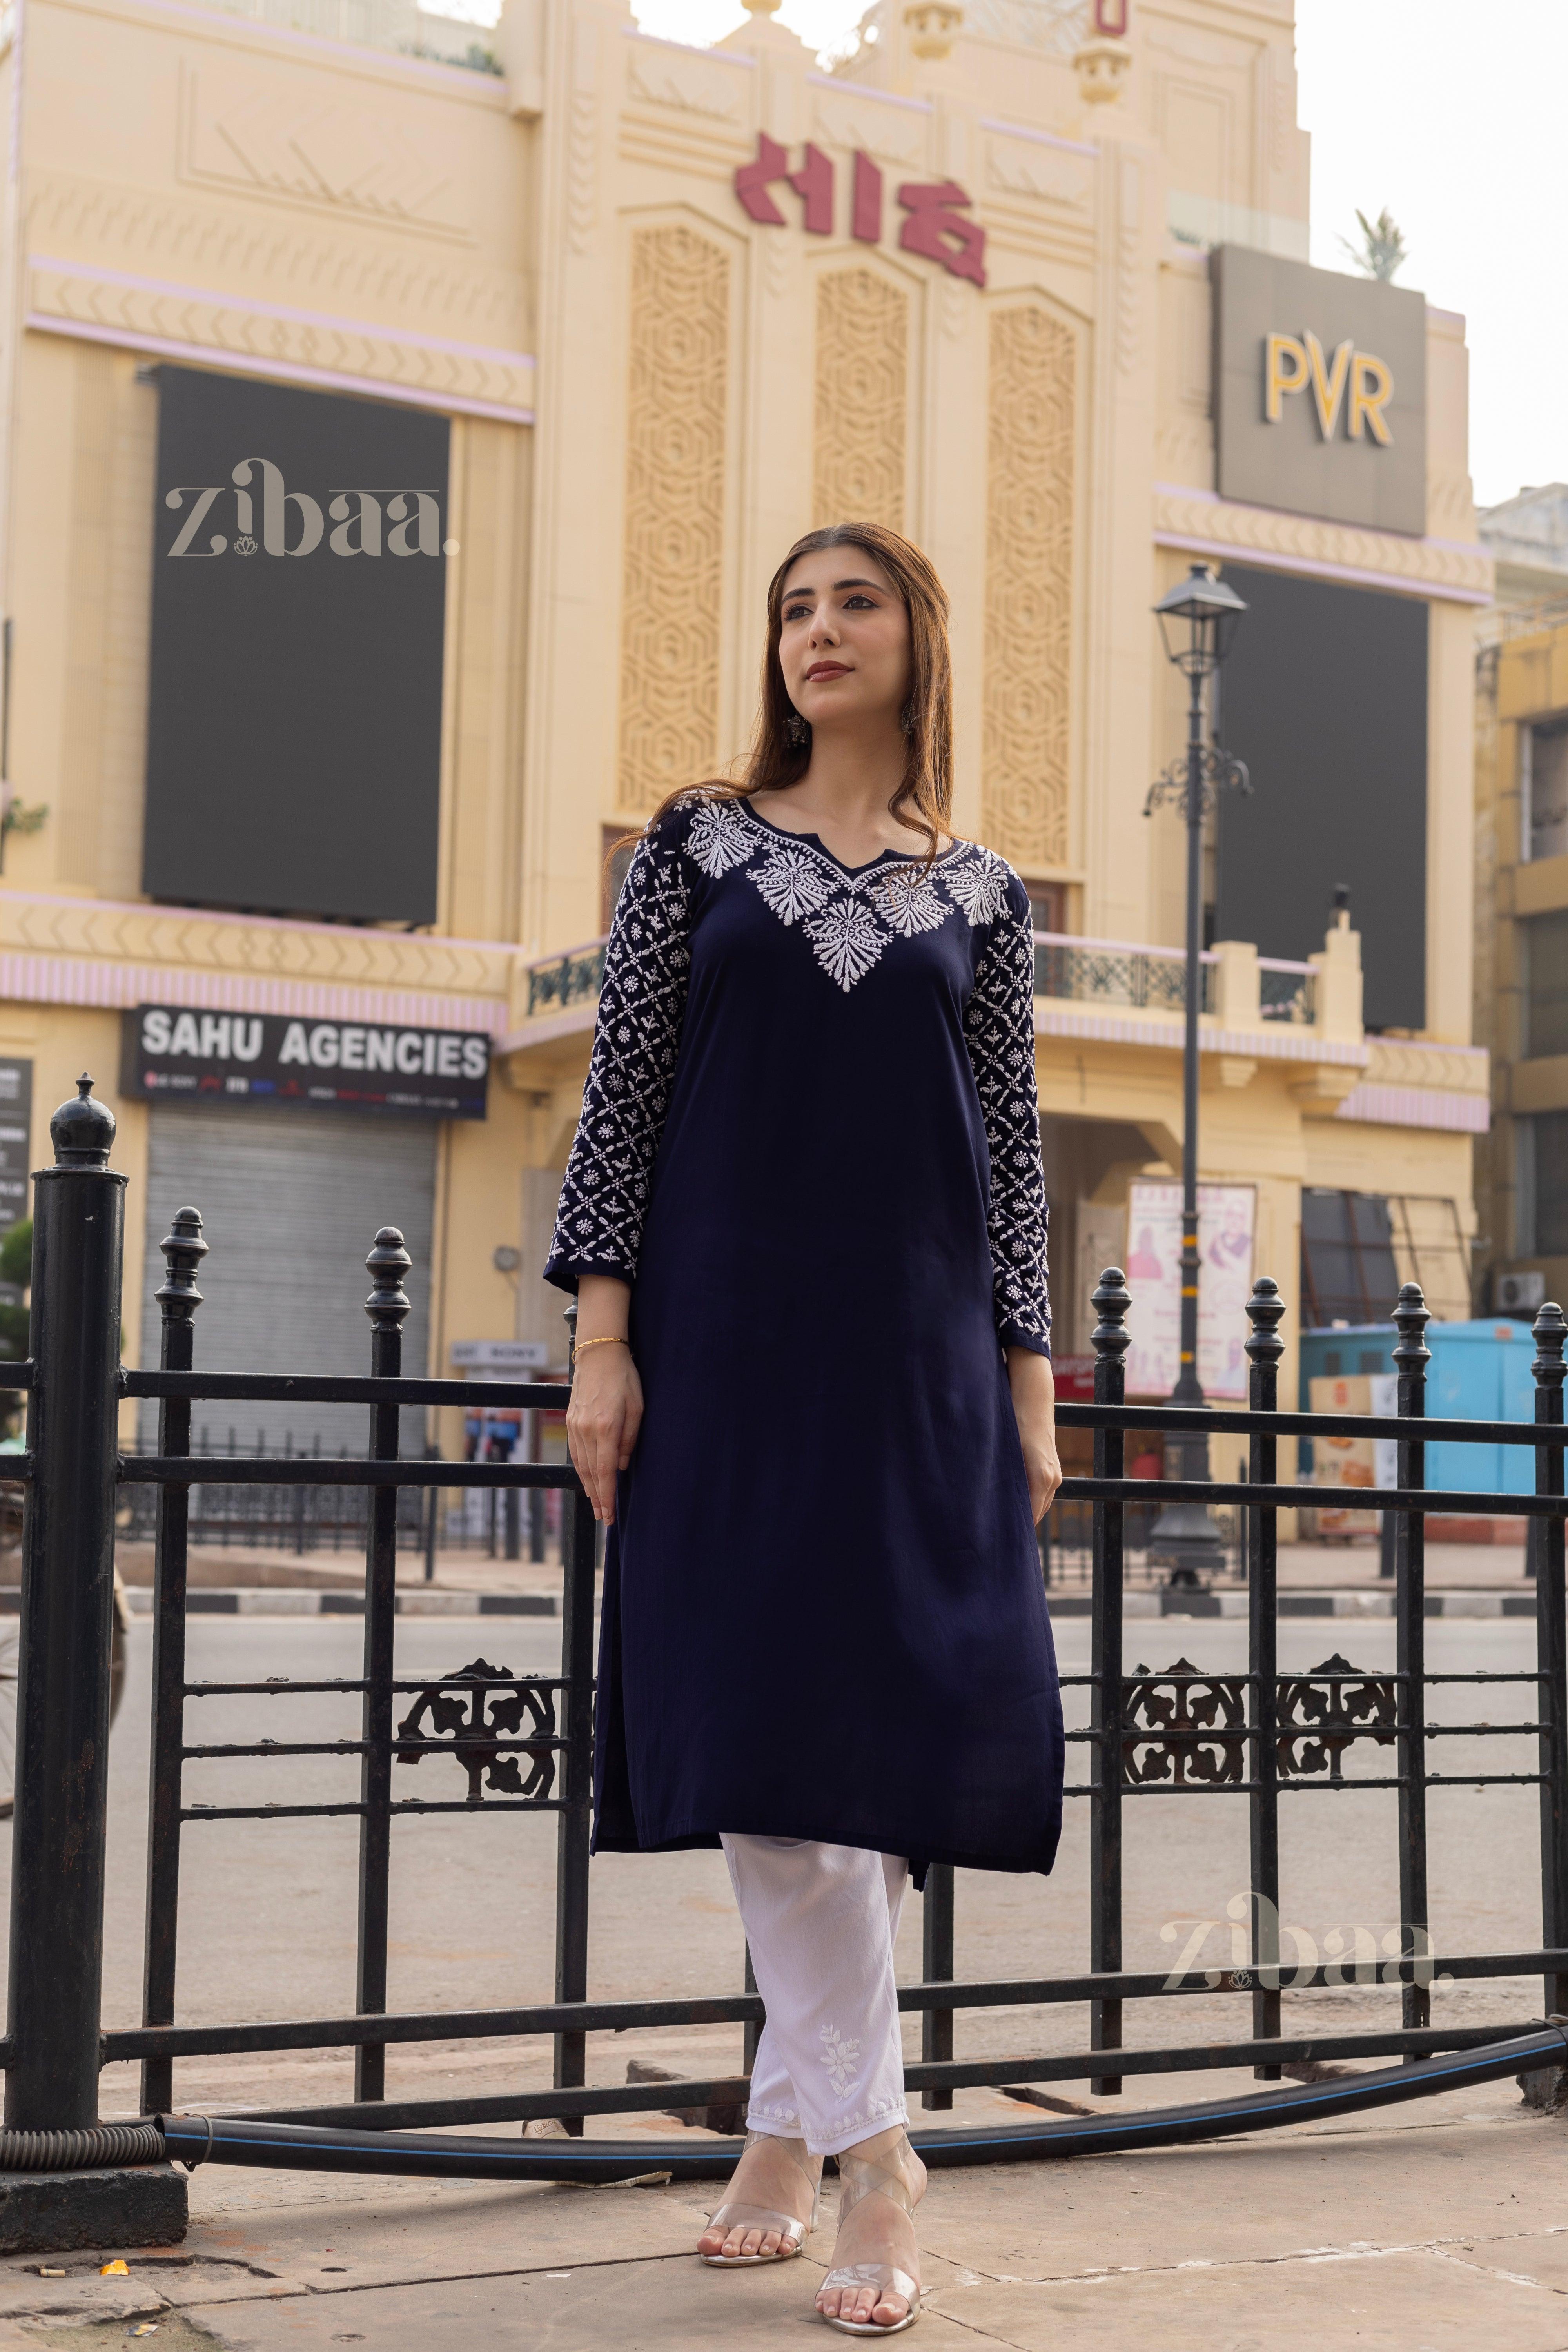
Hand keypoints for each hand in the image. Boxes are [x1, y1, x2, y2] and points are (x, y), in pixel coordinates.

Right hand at [566, 1341, 643, 1523]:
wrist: (598, 1354)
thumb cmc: (624, 1378)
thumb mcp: (637, 1408)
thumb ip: (629, 1439)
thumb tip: (620, 1465)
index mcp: (605, 1427)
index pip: (605, 1471)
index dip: (606, 1496)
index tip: (608, 1516)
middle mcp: (586, 1430)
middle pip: (590, 1473)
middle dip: (598, 1498)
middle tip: (603, 1518)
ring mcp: (575, 1426)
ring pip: (580, 1465)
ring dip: (588, 1486)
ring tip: (596, 1504)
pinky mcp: (570, 1421)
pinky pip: (575, 1452)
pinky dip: (581, 1469)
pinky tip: (587, 1478)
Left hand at [1006, 1347, 1061, 1525]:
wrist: (1031, 1399)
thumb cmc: (1014, 1422)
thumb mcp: (1004, 1452)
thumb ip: (1001, 1477)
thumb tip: (988, 1503)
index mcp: (1040, 1477)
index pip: (1029, 1515)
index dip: (1015, 1530)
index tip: (1000, 1542)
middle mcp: (1052, 1479)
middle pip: (1036, 1514)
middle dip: (1019, 1527)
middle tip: (997, 1540)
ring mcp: (1055, 1474)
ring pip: (1040, 1505)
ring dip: (1025, 1515)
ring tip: (1004, 1528)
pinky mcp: (1052, 1469)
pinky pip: (1042, 1495)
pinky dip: (1030, 1503)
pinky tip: (1014, 1508)